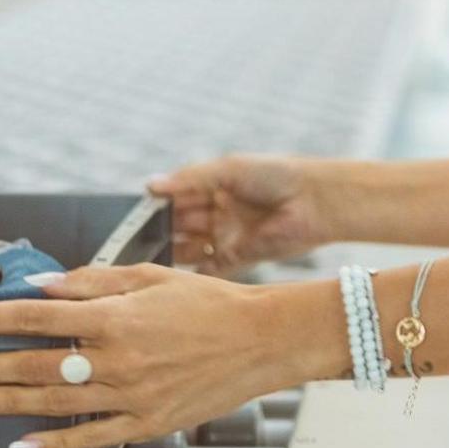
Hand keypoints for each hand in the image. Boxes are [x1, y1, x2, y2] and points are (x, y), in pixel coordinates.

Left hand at [0, 265, 342, 447]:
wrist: (263, 340)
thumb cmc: (207, 302)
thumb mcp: (148, 277)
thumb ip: (91, 283)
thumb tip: (40, 287)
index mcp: (114, 316)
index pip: (33, 317)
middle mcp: (117, 358)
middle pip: (34, 364)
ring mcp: (131, 395)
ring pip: (54, 403)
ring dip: (4, 403)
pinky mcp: (146, 423)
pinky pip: (90, 437)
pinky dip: (53, 443)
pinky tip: (20, 442)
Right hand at [148, 155, 332, 275]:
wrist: (317, 201)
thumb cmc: (276, 175)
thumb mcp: (228, 169)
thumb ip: (189, 179)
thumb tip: (150, 186)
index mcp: (210, 187)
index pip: (174, 198)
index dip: (154, 206)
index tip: (132, 216)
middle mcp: (215, 212)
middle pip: (177, 224)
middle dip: (158, 231)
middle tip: (134, 241)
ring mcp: (224, 236)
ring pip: (187, 248)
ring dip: (171, 252)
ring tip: (149, 259)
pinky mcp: (237, 258)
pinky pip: (208, 269)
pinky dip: (192, 273)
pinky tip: (175, 277)